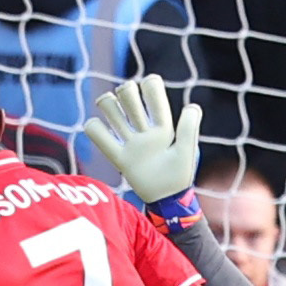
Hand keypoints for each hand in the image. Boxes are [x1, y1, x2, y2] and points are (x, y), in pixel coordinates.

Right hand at [83, 75, 202, 202]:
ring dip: (108, 102)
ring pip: (112, 110)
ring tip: (109, 106)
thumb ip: (188, 129)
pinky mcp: (119, 157)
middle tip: (129, 98)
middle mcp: (145, 131)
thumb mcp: (186, 151)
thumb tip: (192, 106)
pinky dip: (93, 127)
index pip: (153, 95)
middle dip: (126, 91)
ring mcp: (131, 143)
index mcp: (163, 127)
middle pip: (128, 96)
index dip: (150, 85)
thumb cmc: (179, 177)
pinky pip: (98, 136)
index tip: (149, 86)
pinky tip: (98, 126)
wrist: (166, 201)